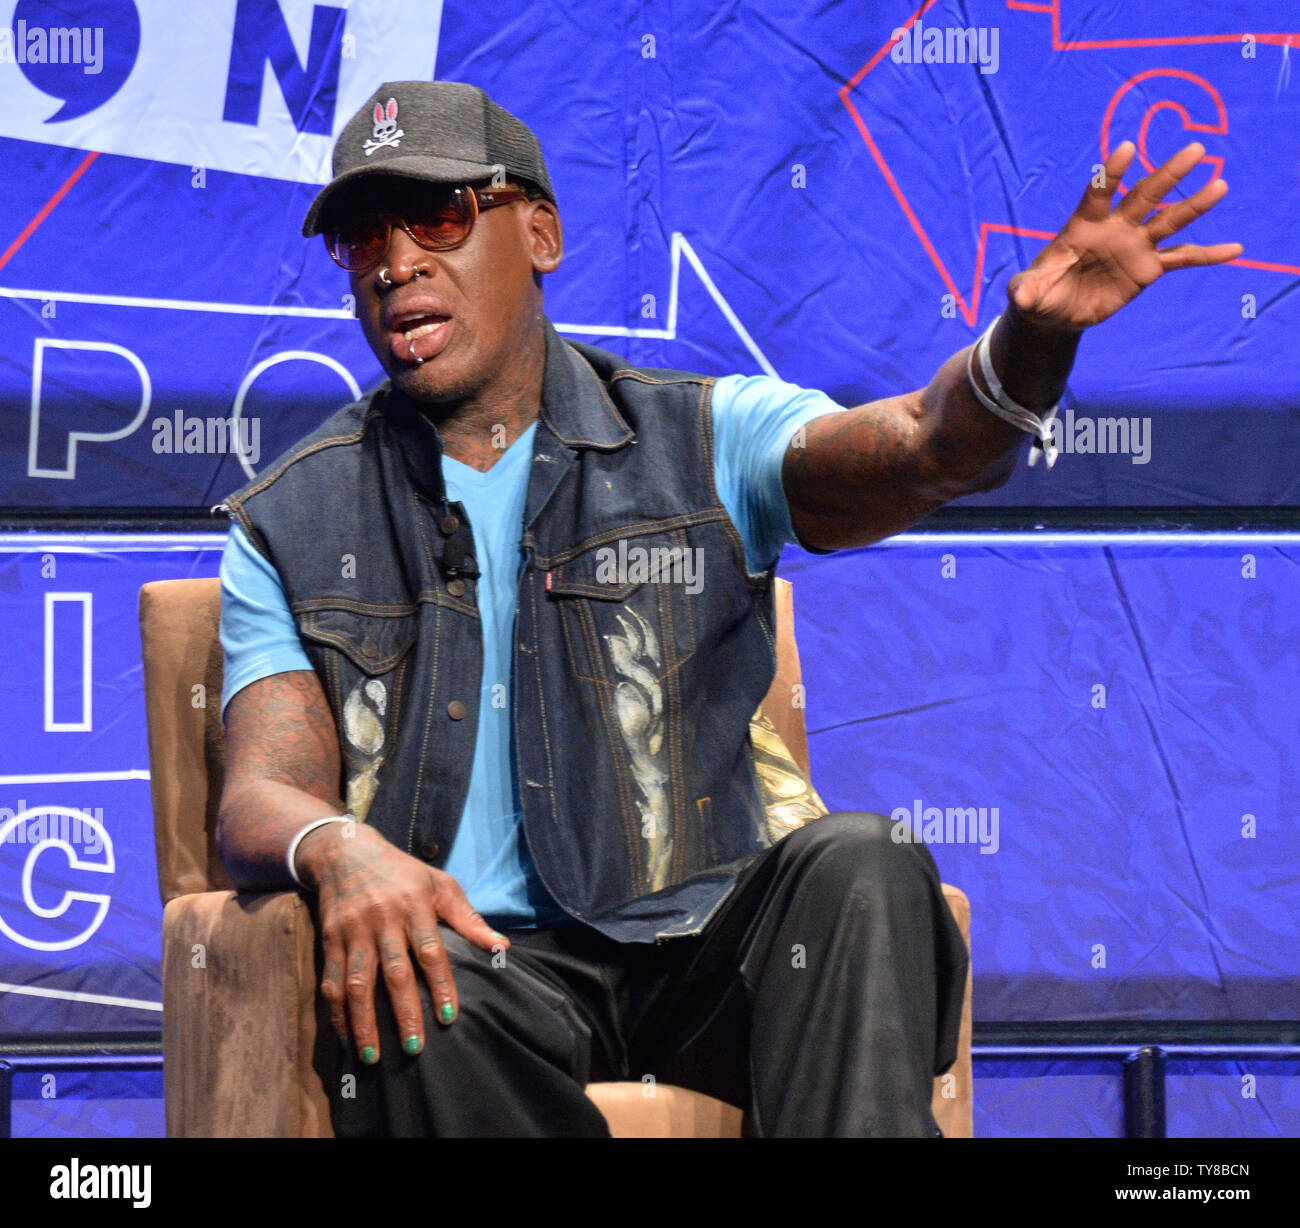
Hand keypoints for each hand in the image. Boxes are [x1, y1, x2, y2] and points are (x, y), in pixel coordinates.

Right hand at [297, 821, 506, 1062]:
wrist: (347, 853)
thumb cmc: (404, 873)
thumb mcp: (441, 884)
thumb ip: (469, 919)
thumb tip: (503, 947)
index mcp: (415, 905)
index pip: (430, 951)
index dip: (441, 985)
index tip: (449, 1018)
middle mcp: (383, 919)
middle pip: (394, 972)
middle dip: (404, 1012)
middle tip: (414, 1048)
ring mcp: (354, 930)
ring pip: (357, 982)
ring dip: (363, 1021)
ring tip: (373, 1055)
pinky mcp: (330, 939)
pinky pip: (332, 979)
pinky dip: (336, 1011)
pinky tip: (345, 1035)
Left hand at [1006, 140, 1242, 332]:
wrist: (1056, 312)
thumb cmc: (1039, 293)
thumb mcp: (1028, 293)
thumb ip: (1027, 290)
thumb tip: (1020, 296)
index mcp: (1083, 224)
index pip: (1098, 192)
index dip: (1109, 173)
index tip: (1126, 149)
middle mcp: (1115, 228)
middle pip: (1144, 195)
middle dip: (1167, 174)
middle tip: (1194, 149)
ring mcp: (1135, 245)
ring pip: (1169, 219)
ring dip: (1194, 204)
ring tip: (1221, 185)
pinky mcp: (1148, 267)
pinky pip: (1182, 258)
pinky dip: (1207, 255)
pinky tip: (1235, 249)